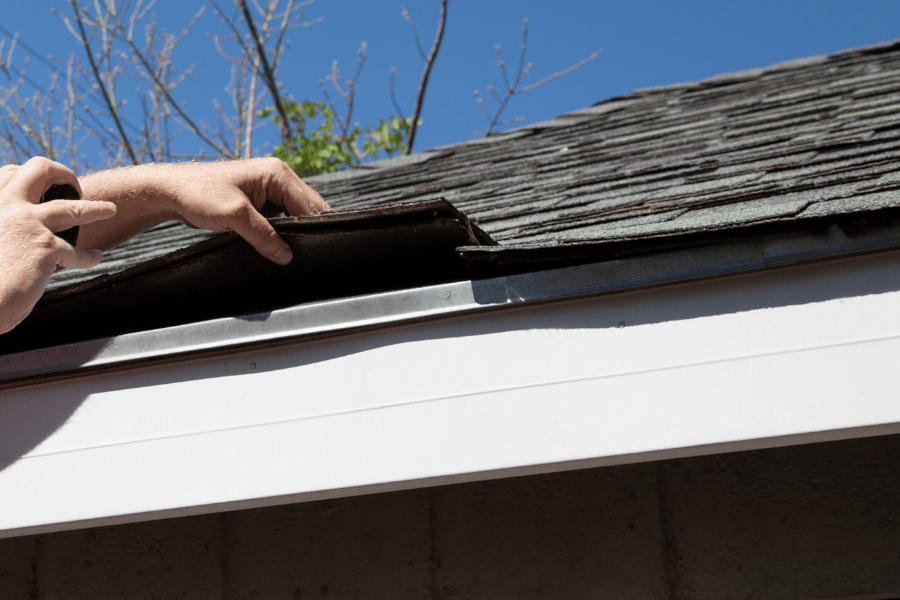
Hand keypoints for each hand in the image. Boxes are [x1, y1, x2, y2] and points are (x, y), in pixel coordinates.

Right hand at [0, 157, 115, 333]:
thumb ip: (5, 228)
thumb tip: (22, 235)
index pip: (10, 174)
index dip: (29, 176)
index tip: (42, 185)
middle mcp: (6, 206)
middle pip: (39, 170)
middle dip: (62, 173)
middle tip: (74, 185)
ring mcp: (28, 224)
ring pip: (71, 207)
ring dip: (95, 208)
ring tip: (110, 209)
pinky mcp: (46, 248)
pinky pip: (76, 252)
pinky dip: (88, 256)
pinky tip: (96, 257)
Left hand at [170, 158, 329, 264]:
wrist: (170, 192)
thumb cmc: (198, 193)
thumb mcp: (235, 216)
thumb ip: (264, 236)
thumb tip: (287, 256)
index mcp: (278, 173)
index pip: (311, 205)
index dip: (314, 228)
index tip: (313, 250)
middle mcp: (278, 178)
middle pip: (307, 210)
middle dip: (305, 231)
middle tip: (301, 254)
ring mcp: (270, 191)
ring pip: (294, 217)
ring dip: (292, 233)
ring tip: (287, 251)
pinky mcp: (260, 203)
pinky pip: (280, 220)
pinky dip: (280, 234)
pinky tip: (275, 246)